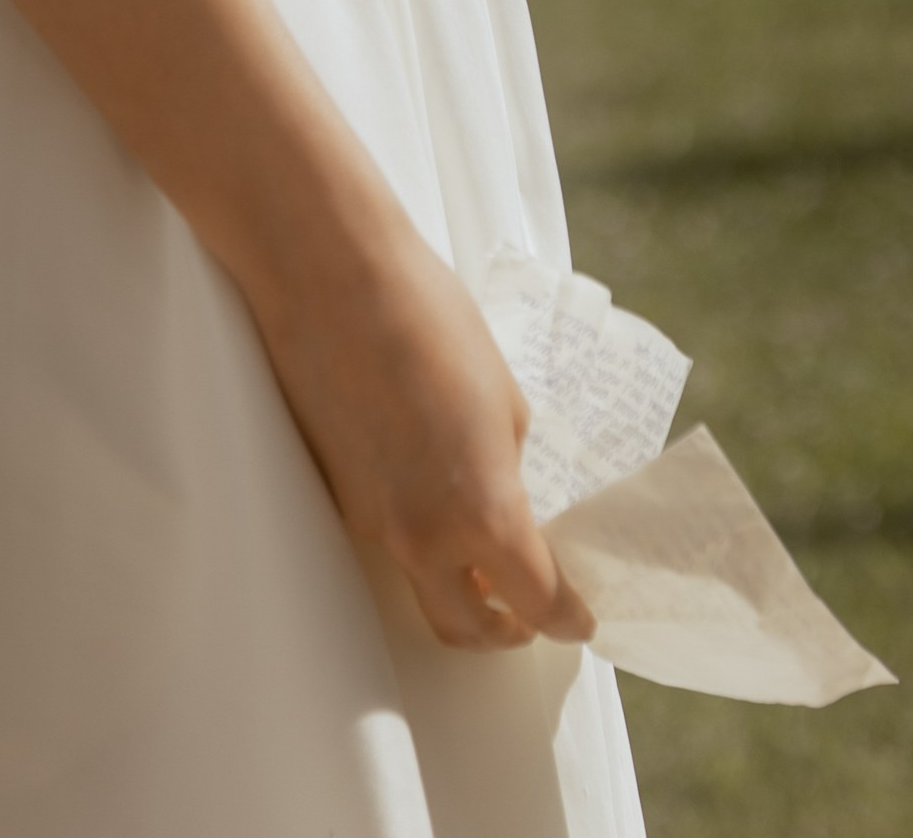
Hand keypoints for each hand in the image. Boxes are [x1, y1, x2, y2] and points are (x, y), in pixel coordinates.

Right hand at [248, 212, 594, 653]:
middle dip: (505, 630)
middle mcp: (422, 537)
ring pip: (421, 589)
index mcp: (483, 513)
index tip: (581, 620)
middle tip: (530, 611)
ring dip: (458, 592)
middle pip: (467, 628)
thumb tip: (502, 496)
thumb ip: (508, 467)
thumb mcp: (502, 398)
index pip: (535, 601)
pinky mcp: (337, 497)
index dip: (566, 617)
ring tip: (483, 561)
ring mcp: (371, 523)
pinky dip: (418, 542)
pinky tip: (428, 492)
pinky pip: (386, 542)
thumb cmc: (430, 322)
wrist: (332, 282)